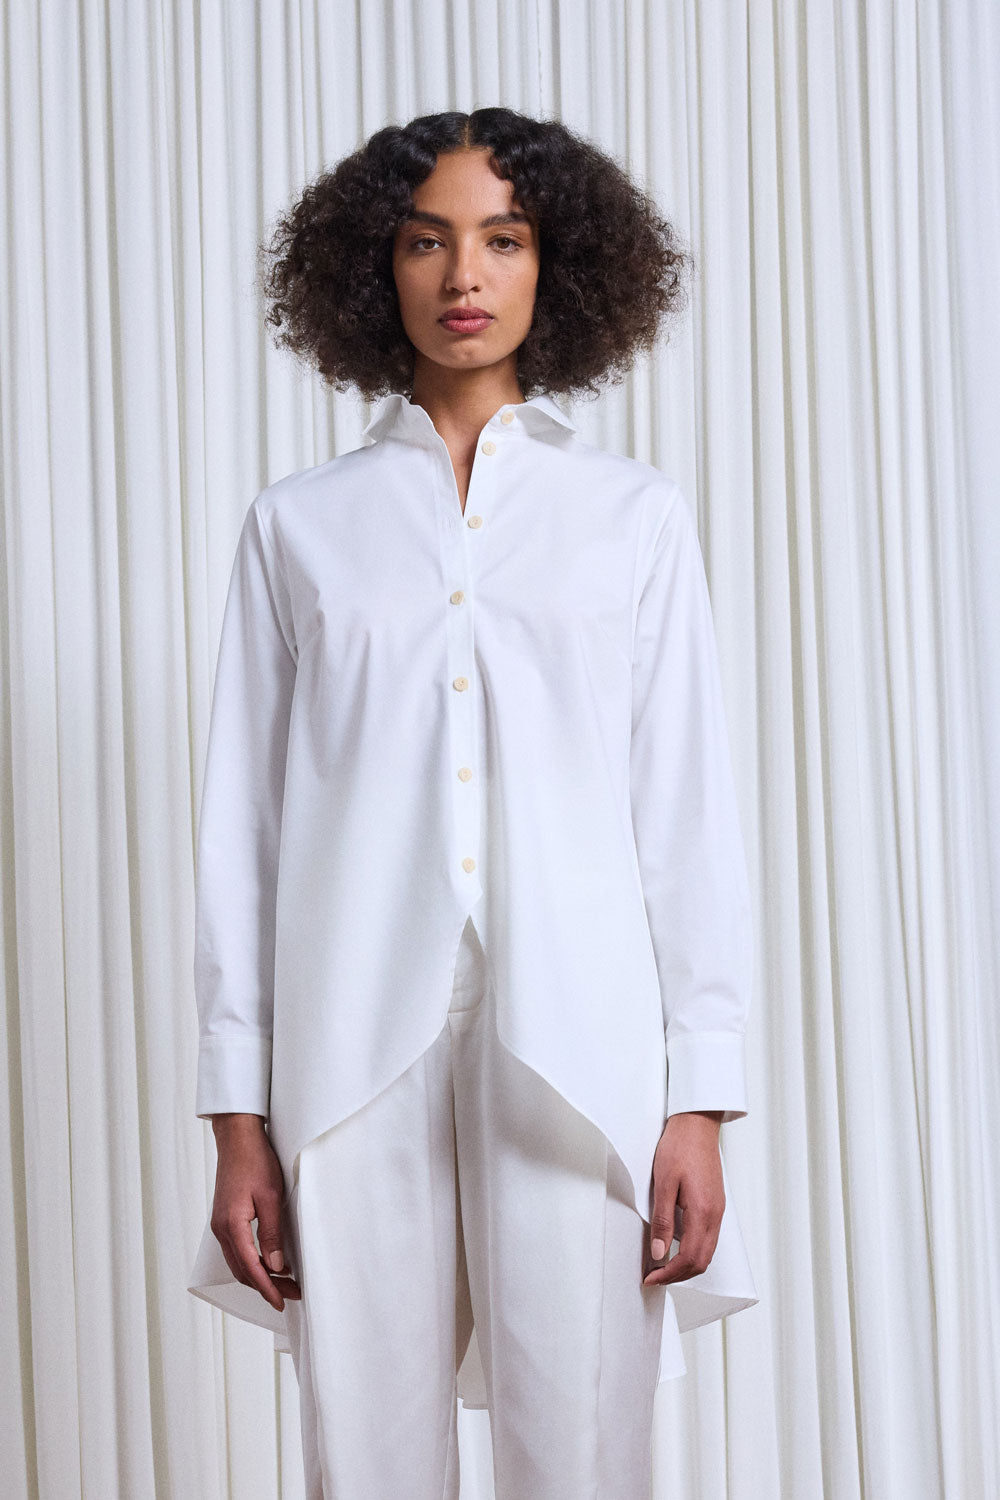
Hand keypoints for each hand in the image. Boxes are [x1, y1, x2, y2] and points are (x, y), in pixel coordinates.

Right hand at [210, 1114, 300, 1310]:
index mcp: (232, 1226)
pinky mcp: (224, 1219)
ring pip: (238, 1262)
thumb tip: (277, 1266)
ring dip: (259, 1275)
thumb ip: (273, 1234)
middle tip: (291, 1294)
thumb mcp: (271, 1197)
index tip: (282, 1302)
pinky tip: (268, 1262)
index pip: (251, 1269)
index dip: (268, 1288)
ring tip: (284, 1282)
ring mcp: (220, 1225)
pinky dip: (251, 1262)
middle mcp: (221, 1230)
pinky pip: (236, 1250)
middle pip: (242, 1271)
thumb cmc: (255, 1162)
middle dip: (266, 1286)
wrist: (237, 1138)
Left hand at [642, 1111, 724, 1286]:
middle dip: (678, 1275)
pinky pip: (708, 1237)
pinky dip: (692, 1249)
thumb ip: (662, 1221)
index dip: (669, 1274)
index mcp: (703, 1212)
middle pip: (702, 1262)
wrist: (697, 1124)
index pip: (690, 1259)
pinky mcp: (715, 1204)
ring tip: (662, 1264)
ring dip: (686, 1264)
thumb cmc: (680, 1147)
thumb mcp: (664, 1183)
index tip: (651, 1278)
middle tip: (654, 1276)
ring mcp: (718, 1210)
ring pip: (707, 1252)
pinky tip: (675, 1244)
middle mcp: (715, 1215)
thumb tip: (659, 1254)